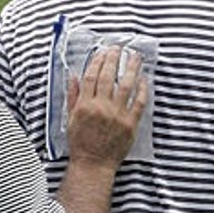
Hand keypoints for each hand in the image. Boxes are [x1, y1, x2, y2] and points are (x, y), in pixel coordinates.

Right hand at [66, 46, 146, 167]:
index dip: (98, 61)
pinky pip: (138, 102)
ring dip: (131, 68)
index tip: (103, 52)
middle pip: (108, 77)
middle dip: (114, 59)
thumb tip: (74, 76)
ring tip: (135, 56)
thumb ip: (73, 96)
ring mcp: (117, 115)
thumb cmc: (80, 143)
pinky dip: (142, 89)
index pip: (92, 76)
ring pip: (126, 85)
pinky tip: (144, 79)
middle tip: (119, 48)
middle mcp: (101, 108)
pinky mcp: (130, 124)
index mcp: (84, 105)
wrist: (93, 164)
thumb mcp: (70, 119)